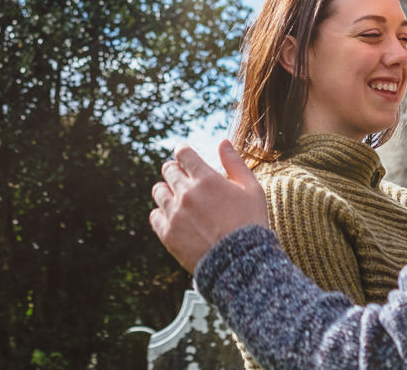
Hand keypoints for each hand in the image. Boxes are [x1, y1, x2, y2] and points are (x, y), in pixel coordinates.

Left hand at [148, 140, 268, 272]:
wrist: (241, 264)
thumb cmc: (250, 223)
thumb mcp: (251, 189)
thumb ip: (235, 163)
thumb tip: (223, 141)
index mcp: (206, 178)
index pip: (183, 154)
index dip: (184, 153)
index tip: (186, 158)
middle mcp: (186, 193)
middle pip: (168, 170)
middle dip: (176, 171)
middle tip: (184, 179)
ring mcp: (174, 214)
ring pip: (158, 191)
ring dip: (167, 191)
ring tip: (179, 200)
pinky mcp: (168, 234)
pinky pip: (154, 216)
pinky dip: (162, 214)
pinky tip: (174, 218)